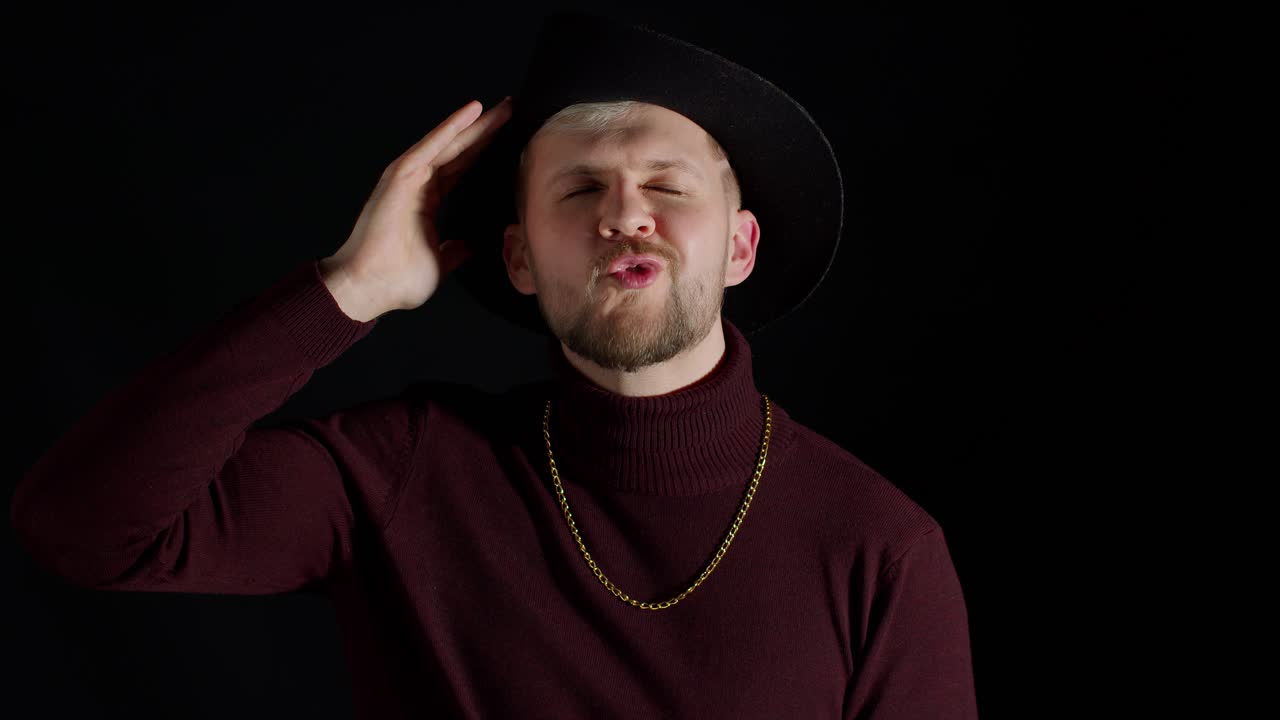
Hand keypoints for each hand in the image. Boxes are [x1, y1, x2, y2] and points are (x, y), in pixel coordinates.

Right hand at [321, 96, 512, 317]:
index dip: (483, 151)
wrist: (368, 287)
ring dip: (474, 124)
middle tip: (510, 110)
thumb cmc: (396, 280)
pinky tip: (471, 112)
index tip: (508, 137)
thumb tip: (467, 247)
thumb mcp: (439, 263)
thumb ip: (453, 251)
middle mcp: (418, 184)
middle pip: (459, 150)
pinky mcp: (401, 177)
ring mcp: (408, 178)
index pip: (461, 168)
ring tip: (500, 107)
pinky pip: (431, 147)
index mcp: (427, 201)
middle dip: (485, 130)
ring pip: (448, 143)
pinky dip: (450, 128)